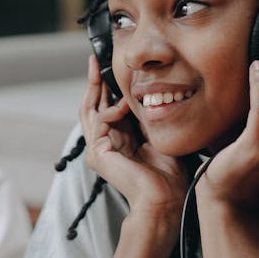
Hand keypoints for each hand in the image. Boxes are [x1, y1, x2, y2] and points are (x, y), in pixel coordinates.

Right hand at [80, 55, 187, 216]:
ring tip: (101, 70)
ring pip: (90, 110)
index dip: (105, 87)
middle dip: (94, 82)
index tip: (107, 65)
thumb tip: (146, 91)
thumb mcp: (156, 133)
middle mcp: (104, 144)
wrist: (166, 197)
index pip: (106, 107)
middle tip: (94, 60)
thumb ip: (145, 115)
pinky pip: (100, 121)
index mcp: (118, 140)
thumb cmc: (168, 172)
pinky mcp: (98, 154)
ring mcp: (98, 149)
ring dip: (97, 89)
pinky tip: (126, 103)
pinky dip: (112, 109)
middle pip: (92, 106)